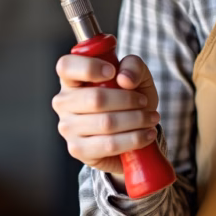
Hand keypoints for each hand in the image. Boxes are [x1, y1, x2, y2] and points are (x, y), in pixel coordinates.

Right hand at [52, 54, 159, 176]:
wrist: (132, 132)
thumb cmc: (129, 96)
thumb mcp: (136, 75)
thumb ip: (133, 66)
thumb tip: (125, 79)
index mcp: (72, 78)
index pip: (66, 66)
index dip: (89, 67)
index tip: (112, 72)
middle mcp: (63, 102)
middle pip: (95, 99)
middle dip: (128, 100)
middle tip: (144, 102)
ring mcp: (67, 127)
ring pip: (106, 123)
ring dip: (136, 120)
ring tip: (152, 118)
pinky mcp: (77, 149)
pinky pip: (109, 145)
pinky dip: (134, 139)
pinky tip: (147, 134)